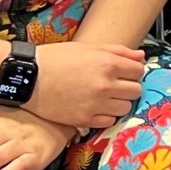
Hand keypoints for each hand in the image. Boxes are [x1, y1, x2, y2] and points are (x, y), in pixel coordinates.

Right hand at [27, 38, 145, 130]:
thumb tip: (141, 57)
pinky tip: (95, 107)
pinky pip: (109, 121)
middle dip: (129, 87)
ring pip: (125, 108)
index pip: (139, 71)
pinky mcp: (84, 120)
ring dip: (119, 103)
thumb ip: (119, 51)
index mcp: (108, 63)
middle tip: (116, 85)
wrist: (29, 78)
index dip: (133, 72)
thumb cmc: (57, 59)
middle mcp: (105, 85)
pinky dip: (106, 115)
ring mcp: (96, 104)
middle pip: (136, 91)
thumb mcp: (88, 47)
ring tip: (105, 97)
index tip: (125, 73)